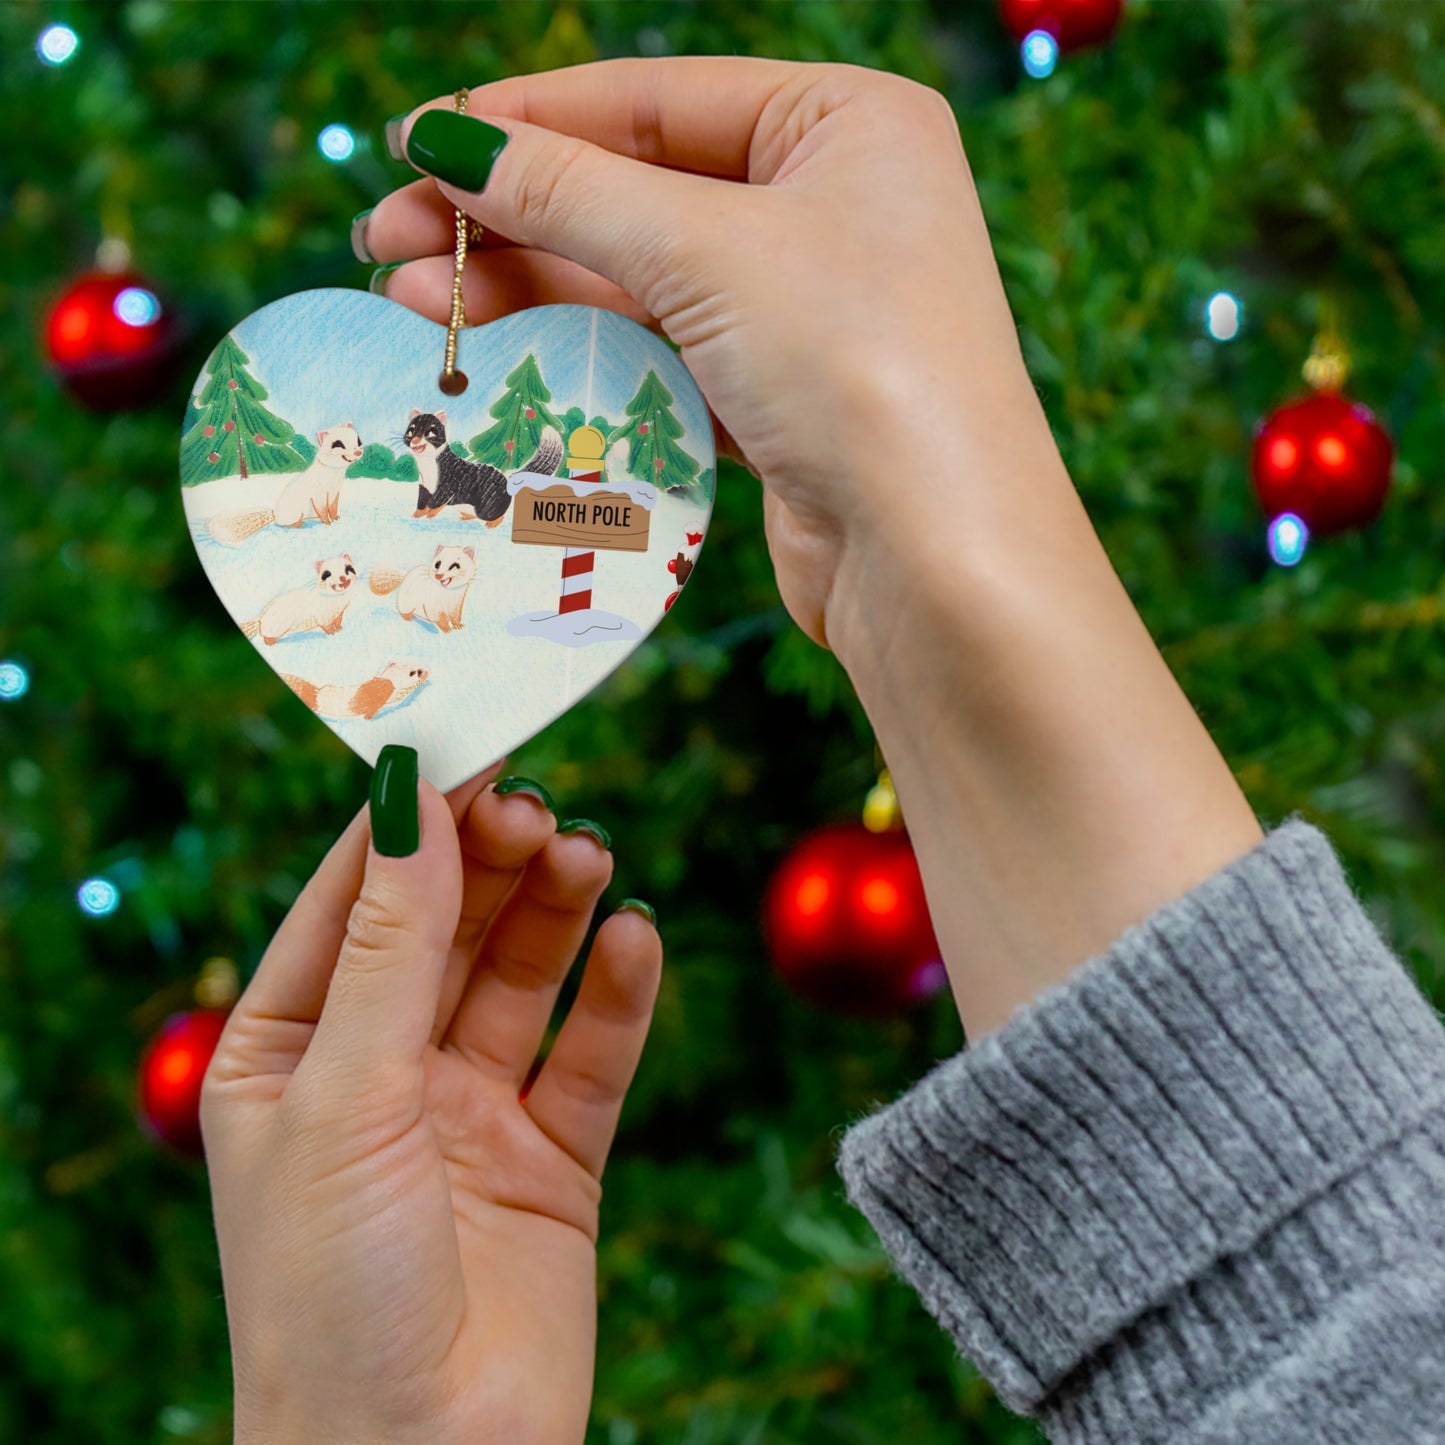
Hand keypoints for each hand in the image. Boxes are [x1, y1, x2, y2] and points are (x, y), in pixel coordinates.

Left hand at [201, 765, 660, 1444]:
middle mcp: (380, 1073)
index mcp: (289, 1053)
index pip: (351, 902)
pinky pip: (591, 1055)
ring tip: (589, 857)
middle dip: (490, 861)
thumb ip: (391, 945)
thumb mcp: (346, 1095)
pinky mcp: (553, 1159)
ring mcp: (469, 1113)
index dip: (407, 822)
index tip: (467, 743)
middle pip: (447, 927)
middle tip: (539, 807)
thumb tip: (410, 796)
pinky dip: (617, 995)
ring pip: (521, 977)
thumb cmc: (331, 1293)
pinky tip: (635, 940)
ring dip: (556, 911)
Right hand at [363, 59, 1260, 1040]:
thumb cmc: (857, 367)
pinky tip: (496, 348)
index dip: (527, 120)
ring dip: (529, 286)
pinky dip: (583, 349)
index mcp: (847, 124)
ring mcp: (808, 307)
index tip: (416, 144)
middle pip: (638, 189)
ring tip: (415, 297)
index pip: (656, 99)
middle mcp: (834, 205)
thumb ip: (569, 192)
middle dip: (512, 215)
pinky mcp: (781, 396)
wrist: (938, 559)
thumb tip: (444, 142)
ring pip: (641, 278)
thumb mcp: (706, 252)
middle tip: (388, 237)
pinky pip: (662, 350)